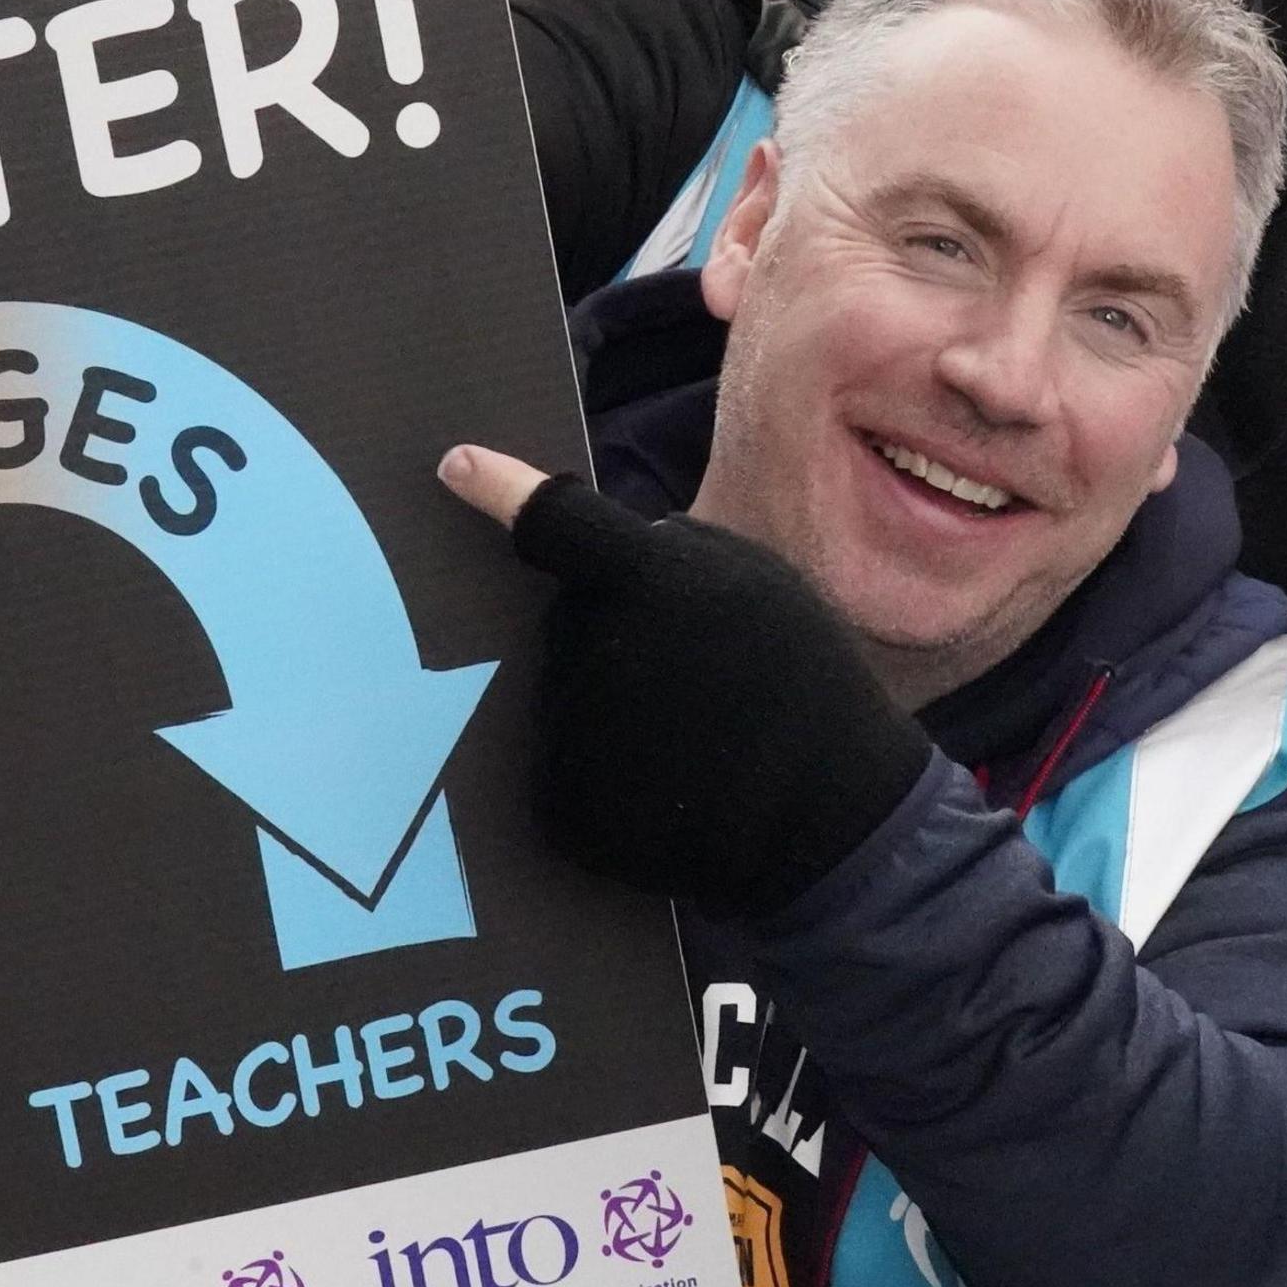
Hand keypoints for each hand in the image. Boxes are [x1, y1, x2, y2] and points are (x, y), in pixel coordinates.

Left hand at [438, 446, 934, 919]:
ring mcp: (568, 733)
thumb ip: (673, 554)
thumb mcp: (759, 584)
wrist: (832, 819)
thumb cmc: (805, 687)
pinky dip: (604, 776)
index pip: (555, 522)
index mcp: (647, 581)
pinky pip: (565, 769)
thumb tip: (594, 552)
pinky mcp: (559, 805)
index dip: (500, 490)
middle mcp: (590, 650)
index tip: (455, 467)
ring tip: (691, 737)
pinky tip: (668, 784)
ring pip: (562, 699)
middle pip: (566, 626)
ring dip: (608, 709)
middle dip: (611, 638)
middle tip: (695, 677)